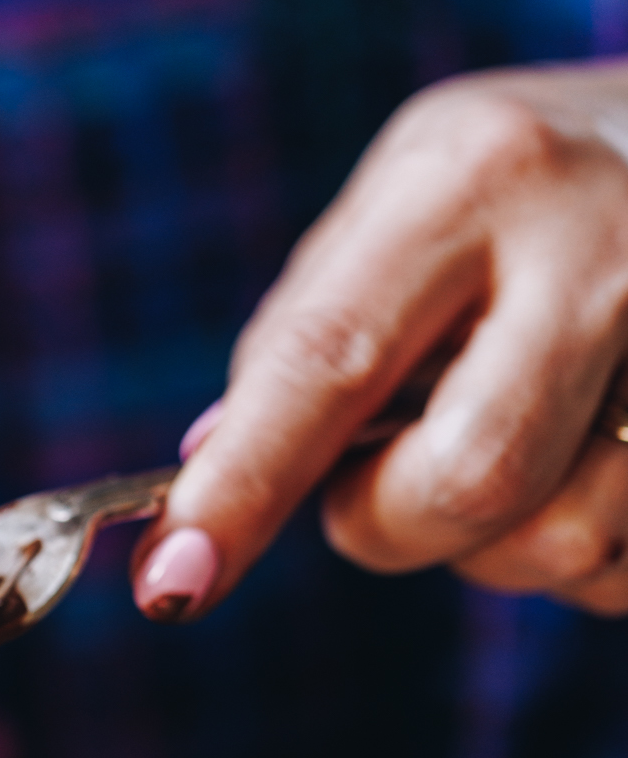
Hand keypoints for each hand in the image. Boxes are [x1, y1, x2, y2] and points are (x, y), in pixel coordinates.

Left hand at [132, 62, 627, 619]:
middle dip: (388, 521)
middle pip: (465, 482)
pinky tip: (589, 465)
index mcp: (473, 176)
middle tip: (379, 478)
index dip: (244, 485)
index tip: (173, 581)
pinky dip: (586, 557)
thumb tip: (209, 472)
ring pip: (562, 545)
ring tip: (509, 441)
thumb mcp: (415, 186)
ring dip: (496, 545)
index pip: (330, 357)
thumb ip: (313, 321)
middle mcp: (599, 246)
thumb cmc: (534, 177)